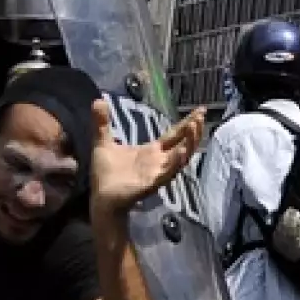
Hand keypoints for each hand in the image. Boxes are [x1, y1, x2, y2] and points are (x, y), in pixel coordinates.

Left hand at [89, 100, 203, 215]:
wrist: (100, 199)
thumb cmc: (105, 174)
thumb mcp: (102, 143)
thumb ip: (102, 123)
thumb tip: (98, 100)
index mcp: (152, 152)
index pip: (175, 135)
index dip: (187, 123)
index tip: (200, 110)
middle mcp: (159, 162)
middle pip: (184, 144)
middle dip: (194, 130)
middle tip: (201, 115)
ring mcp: (157, 173)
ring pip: (180, 158)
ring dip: (189, 143)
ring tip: (193, 127)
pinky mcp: (151, 184)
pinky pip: (168, 173)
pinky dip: (175, 163)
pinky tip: (182, 151)